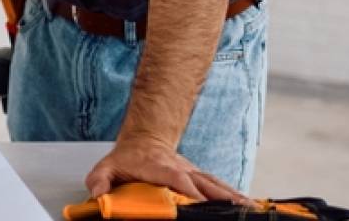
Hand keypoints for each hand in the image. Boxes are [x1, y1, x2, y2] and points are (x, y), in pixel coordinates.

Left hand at [84, 138, 250, 203]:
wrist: (143, 138)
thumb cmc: (127, 157)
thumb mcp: (107, 167)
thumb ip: (100, 180)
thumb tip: (98, 196)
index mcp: (160, 167)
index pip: (179, 179)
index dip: (191, 191)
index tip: (201, 203)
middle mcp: (182, 169)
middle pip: (205, 183)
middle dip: (222, 197)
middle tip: (239, 210)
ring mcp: (193, 172)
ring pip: (216, 185)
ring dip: (233, 196)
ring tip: (250, 208)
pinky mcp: (199, 176)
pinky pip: (219, 186)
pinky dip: (233, 195)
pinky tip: (246, 204)